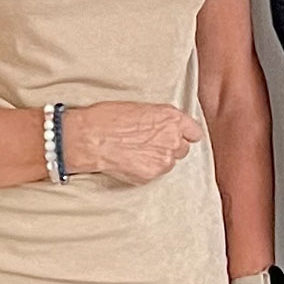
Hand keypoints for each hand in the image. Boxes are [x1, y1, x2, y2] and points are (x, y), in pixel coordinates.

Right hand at [62, 102, 202, 185]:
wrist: (89, 138)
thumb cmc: (108, 118)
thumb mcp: (142, 108)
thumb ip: (161, 119)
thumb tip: (167, 127)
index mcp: (172, 118)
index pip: (194, 132)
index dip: (185, 135)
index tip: (179, 137)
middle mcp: (173, 139)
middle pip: (182, 149)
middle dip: (169, 148)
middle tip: (149, 145)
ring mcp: (164, 159)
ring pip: (168, 163)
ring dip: (157, 159)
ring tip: (135, 153)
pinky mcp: (151, 174)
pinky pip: (154, 174)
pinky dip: (145, 170)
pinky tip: (129, 161)